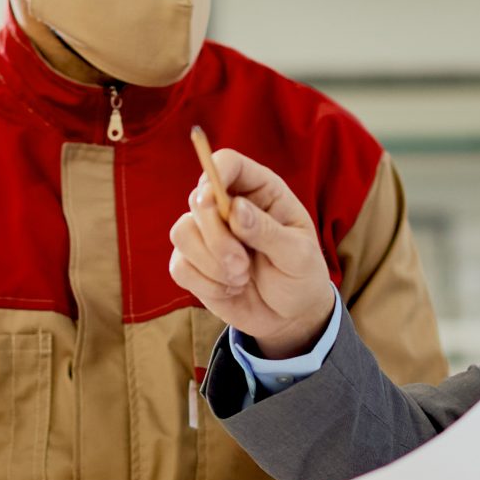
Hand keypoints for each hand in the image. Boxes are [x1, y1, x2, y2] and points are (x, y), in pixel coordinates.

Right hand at [166, 149, 337, 358]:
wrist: (291, 316)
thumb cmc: (301, 278)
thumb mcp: (297, 256)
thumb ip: (268, 231)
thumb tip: (235, 208)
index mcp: (261, 191)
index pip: (228, 163)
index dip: (214, 173)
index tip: (212, 201)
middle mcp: (229, 206)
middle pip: (197, 200)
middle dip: (216, 238)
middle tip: (242, 266)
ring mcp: (208, 234)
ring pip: (181, 233)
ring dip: (210, 264)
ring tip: (240, 280)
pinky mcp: (194, 262)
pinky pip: (179, 266)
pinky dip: (204, 284)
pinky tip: (229, 290)